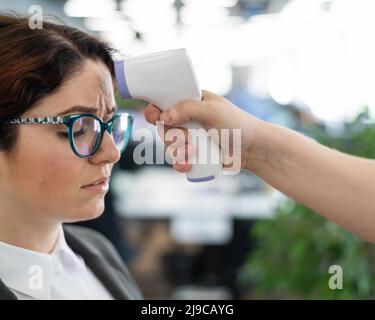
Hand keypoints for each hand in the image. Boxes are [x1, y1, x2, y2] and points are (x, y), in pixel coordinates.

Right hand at [144, 90, 258, 172]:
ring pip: (168, 145)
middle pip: (163, 127)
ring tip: (193, 155)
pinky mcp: (192, 154)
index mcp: (191, 101)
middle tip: (186, 140)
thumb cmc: (238, 124)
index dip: (156, 111)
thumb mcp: (213, 111)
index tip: (157, 119)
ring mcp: (189, 137)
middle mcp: (187, 118)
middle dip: (172, 136)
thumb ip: (188, 109)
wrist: (252, 150)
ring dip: (177, 152)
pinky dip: (180, 164)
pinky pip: (177, 160)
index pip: (164, 102)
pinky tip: (188, 166)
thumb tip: (164, 116)